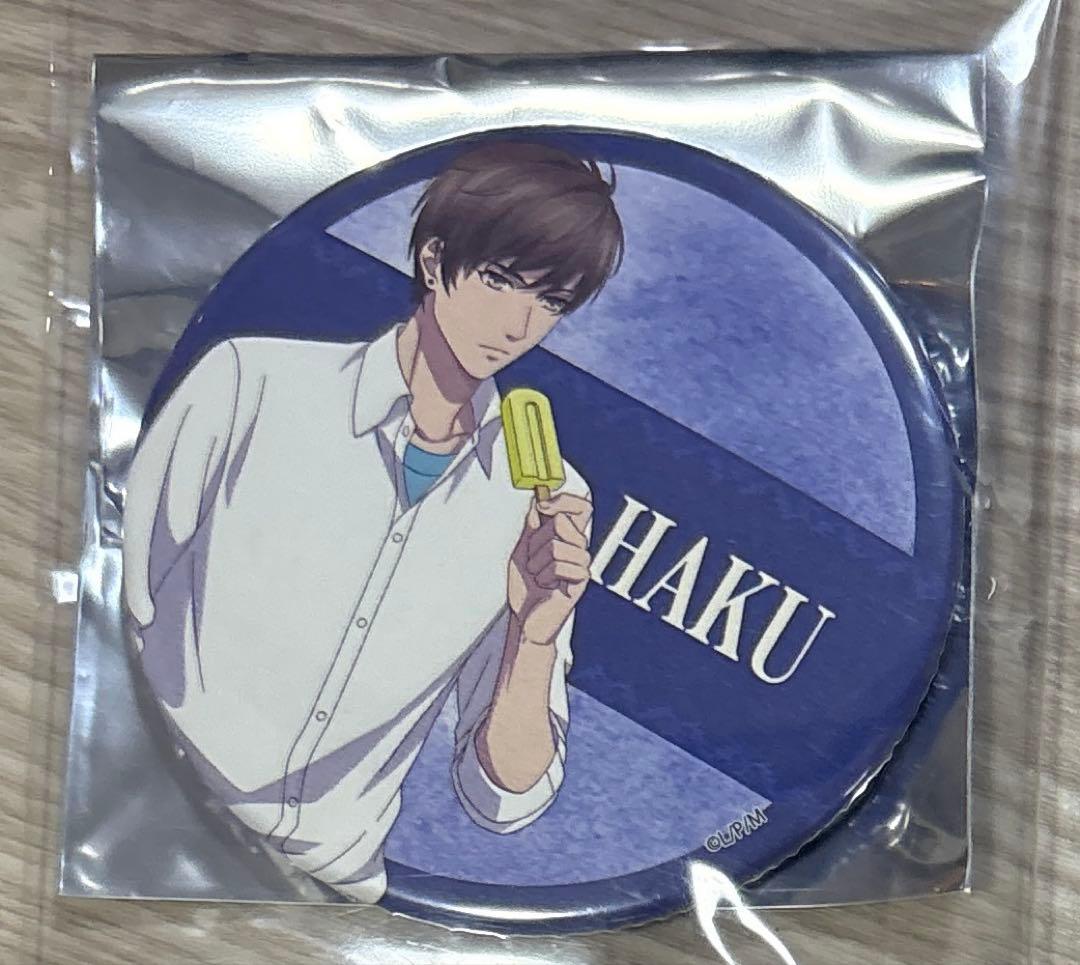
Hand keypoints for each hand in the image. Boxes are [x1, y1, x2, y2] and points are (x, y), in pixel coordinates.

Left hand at [507, 492, 592, 644]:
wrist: (526, 620)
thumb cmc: (526, 589)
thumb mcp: (522, 551)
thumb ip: (532, 527)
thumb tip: (538, 500)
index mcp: (568, 537)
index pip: (581, 507)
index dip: (564, 499)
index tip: (542, 504)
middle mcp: (579, 547)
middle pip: (561, 521)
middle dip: (536, 541)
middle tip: (533, 562)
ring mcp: (582, 563)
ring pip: (556, 545)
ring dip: (538, 563)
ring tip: (539, 577)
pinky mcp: (581, 581)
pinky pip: (559, 566)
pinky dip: (544, 576)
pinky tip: (547, 587)